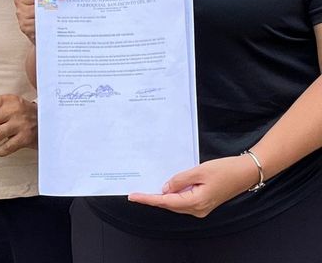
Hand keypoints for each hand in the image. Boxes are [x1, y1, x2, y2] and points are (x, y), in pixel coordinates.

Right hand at [14, 0, 66, 43]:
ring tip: (60, 18)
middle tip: (64, 7)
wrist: (42, 28)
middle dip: (52, 2)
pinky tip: (52, 26)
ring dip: (50, 15)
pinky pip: (36, 25)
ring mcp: (21, 12)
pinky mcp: (24, 25)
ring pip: (37, 12)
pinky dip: (46, 26)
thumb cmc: (48, 9)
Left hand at [128, 155, 260, 217]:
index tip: (133, 197)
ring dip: (162, 198)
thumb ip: (180, 180)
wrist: (245, 173)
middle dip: (152, 199)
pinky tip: (165, 188)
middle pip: (169, 205)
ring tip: (146, 190)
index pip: (166, 202)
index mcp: (196, 202)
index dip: (148, 199)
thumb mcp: (199, 171)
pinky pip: (183, 200)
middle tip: (136, 193)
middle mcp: (198, 209)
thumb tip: (165, 188)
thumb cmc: (225, 170)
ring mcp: (202, 207)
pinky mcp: (204, 202)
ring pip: (176, 204)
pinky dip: (173, 195)